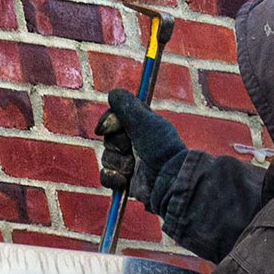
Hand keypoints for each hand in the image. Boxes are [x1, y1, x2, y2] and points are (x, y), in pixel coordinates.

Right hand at [95, 89, 186, 207]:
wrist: (168, 180)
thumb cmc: (161, 148)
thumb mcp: (145, 122)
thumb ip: (128, 107)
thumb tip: (113, 92)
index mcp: (139, 125)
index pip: (112, 119)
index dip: (109, 122)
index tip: (111, 126)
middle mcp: (132, 141)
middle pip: (107, 139)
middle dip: (117, 145)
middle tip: (132, 148)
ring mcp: (127, 161)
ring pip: (105, 158)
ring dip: (118, 163)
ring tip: (133, 167)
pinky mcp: (123, 180)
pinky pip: (105, 176)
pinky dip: (113, 178)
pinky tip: (125, 181)